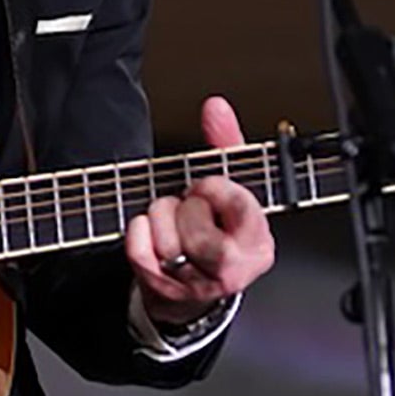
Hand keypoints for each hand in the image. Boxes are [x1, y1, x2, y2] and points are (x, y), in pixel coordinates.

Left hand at [125, 96, 276, 327]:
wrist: (195, 287)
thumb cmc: (217, 230)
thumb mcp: (232, 186)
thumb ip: (225, 143)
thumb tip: (215, 107)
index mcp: (257, 243)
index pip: (238, 205)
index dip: (214, 187)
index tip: (206, 187)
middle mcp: (232, 270)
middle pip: (199, 230)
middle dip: (186, 207)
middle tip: (190, 207)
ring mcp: (196, 284)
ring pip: (166, 240)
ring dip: (161, 217)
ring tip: (173, 218)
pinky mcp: (163, 289)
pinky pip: (139, 250)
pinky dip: (137, 231)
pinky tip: (150, 230)